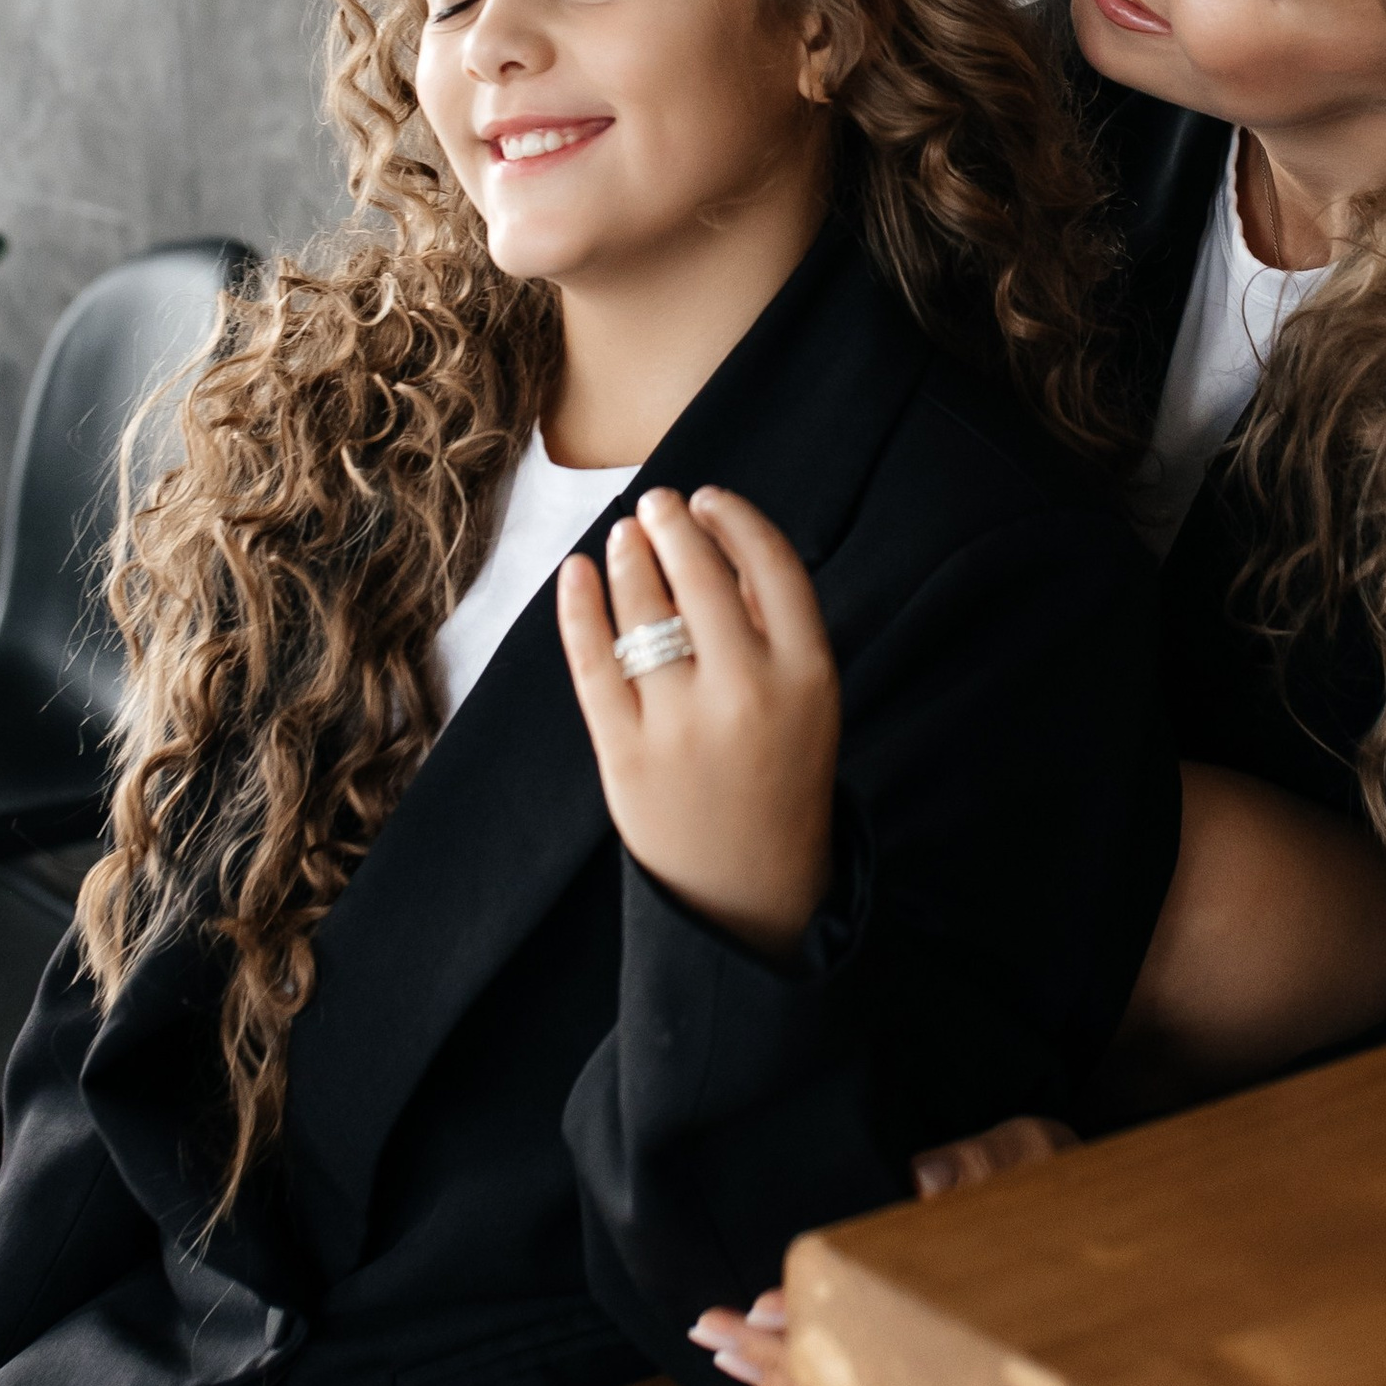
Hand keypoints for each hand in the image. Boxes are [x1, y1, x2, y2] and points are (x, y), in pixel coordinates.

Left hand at [557, 484, 841, 960]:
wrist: (748, 887)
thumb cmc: (778, 775)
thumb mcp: (808, 701)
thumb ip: (773, 629)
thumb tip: (714, 540)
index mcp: (807, 675)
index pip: (772, 565)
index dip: (736, 520)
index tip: (709, 498)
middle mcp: (747, 693)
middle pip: (700, 578)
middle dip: (672, 525)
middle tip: (655, 503)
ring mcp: (681, 725)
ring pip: (642, 612)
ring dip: (628, 559)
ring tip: (623, 539)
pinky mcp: (626, 754)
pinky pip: (592, 662)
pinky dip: (578, 609)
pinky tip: (576, 575)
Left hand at [688, 1116, 1079, 1385]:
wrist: (1106, 1223)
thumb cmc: (1064, 1187)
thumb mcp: (1031, 1157)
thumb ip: (980, 1167)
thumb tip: (921, 1179)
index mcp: (956, 1299)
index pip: (876, 1323)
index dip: (815, 1321)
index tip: (763, 1307)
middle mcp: (941, 1349)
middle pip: (847, 1369)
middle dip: (770, 1352)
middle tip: (706, 1329)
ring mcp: (933, 1370)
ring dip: (781, 1379)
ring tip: (720, 1357)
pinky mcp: (927, 1374)